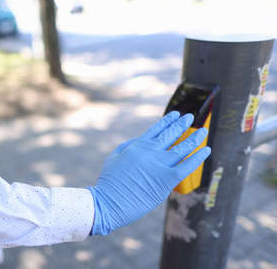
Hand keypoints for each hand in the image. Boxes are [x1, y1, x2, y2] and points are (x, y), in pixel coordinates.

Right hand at [89, 111, 210, 235]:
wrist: (109, 202)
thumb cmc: (109, 183)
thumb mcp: (113, 158)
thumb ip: (127, 146)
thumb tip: (140, 139)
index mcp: (137, 146)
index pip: (156, 129)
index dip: (168, 121)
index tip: (176, 114)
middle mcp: (150, 152)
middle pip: (171, 134)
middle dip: (182, 124)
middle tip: (190, 117)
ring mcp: (159, 165)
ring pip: (182, 147)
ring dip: (194, 137)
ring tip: (203, 131)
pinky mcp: (167, 179)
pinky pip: (187, 165)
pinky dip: (198, 157)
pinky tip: (206, 150)